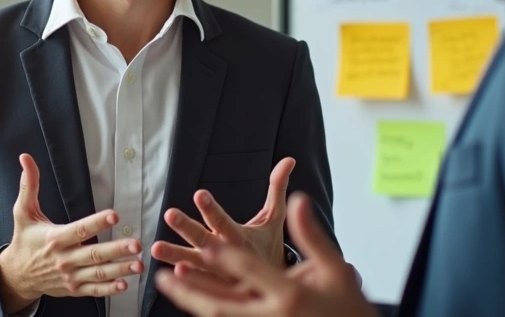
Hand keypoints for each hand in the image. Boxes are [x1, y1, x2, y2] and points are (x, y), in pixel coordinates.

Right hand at [0, 154, 144, 311]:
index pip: (79, 230)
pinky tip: (125, 284)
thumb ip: (28, 185)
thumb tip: (26, 159)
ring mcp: (70, 275)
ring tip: (138, 264)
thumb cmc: (24, 241)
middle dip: (116, 250)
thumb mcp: (23, 212)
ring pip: (98, 273)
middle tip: (136, 244)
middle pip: (94, 254)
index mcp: (55, 238)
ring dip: (120, 269)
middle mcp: (64, 258)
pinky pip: (94, 290)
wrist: (16, 275)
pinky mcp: (74, 288)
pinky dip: (109, 289)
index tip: (113, 215)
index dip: (96, 222)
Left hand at [151, 157, 294, 281]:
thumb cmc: (270, 248)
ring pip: (195, 264)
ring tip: (156, 248)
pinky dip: (187, 281)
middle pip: (205, 240)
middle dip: (187, 228)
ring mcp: (221, 276)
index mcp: (242, 238)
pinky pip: (199, 287)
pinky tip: (172, 275)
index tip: (199, 194)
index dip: (212, 209)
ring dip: (176, 256)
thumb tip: (288, 160)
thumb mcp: (275, 219)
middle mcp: (229, 256)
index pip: (224, 221)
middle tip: (170, 214)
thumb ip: (277, 190)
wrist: (277, 289)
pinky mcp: (216, 290)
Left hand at [154, 193, 373, 316]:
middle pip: (222, 298)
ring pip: (217, 312)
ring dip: (188, 296)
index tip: (208, 244)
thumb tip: (300, 199)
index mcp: (288, 293)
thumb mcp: (332, 266)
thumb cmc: (341, 301)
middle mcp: (269, 312)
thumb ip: (310, 233)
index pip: (252, 272)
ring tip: (163, 278)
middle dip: (192, 282)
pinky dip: (204, 308)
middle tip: (166, 269)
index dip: (228, 257)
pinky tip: (186, 298)